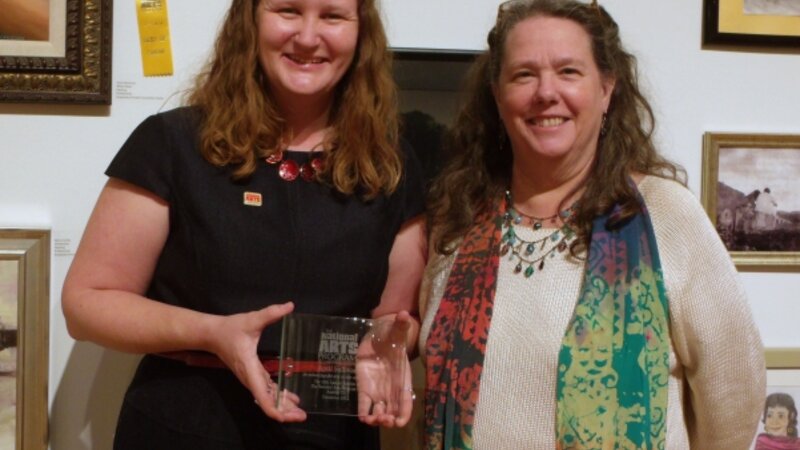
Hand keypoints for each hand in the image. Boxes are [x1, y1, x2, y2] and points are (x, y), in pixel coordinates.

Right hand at [207, 302, 306, 421]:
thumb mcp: (252, 319)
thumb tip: (290, 305)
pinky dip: (278, 397)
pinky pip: (266, 391)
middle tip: (303, 416)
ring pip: (267, 398)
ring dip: (283, 406)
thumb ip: (271, 313)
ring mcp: (250, 378)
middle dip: (284, 411)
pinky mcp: (252, 375)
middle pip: (267, 402)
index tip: (288, 416)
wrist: (212, 334)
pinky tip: (291, 399)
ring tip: (300, 412)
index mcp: (250, 369)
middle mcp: (250, 378)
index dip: (274, 409)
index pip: (262, 396)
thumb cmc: (230, 328)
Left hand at [355, 311, 414, 426]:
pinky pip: (364, 405)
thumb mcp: (396, 331)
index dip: (404, 414)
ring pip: (379, 412)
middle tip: (383, 420)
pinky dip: (363, 413)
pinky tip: (362, 418)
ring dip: (376, 420)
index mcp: (402, 380)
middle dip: (388, 420)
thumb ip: (401, 325)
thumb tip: (404, 314)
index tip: (398, 422)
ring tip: (371, 420)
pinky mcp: (364, 389)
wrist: (378, 338)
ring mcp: (378, 391)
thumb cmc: (390, 336)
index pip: (406, 402)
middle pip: (393, 412)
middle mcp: (391, 390)